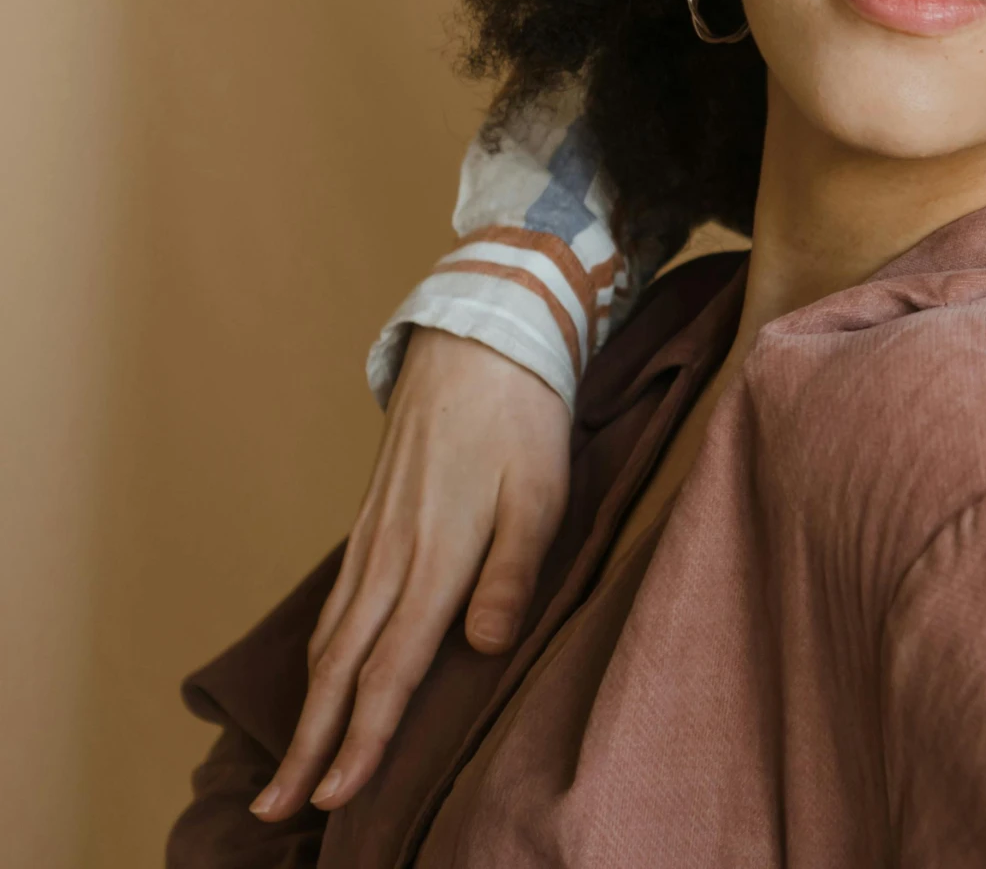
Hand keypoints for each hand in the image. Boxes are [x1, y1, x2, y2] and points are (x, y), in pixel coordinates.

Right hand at [251, 328, 569, 819]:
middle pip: (342, 668)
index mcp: (437, 556)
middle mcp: (392, 556)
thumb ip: (514, 572)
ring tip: (287, 767)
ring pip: (330, 639)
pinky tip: (320, 680)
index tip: (338, 794)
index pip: (392, 667)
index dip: (365, 736)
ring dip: (307, 708)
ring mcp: (374, 539)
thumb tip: (485, 645)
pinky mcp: (372, 523)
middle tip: (280, 808)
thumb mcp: (542, 492)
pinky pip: (336, 604)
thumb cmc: (522, 420)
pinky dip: (319, 656)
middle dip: (312, 743)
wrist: (477, 341)